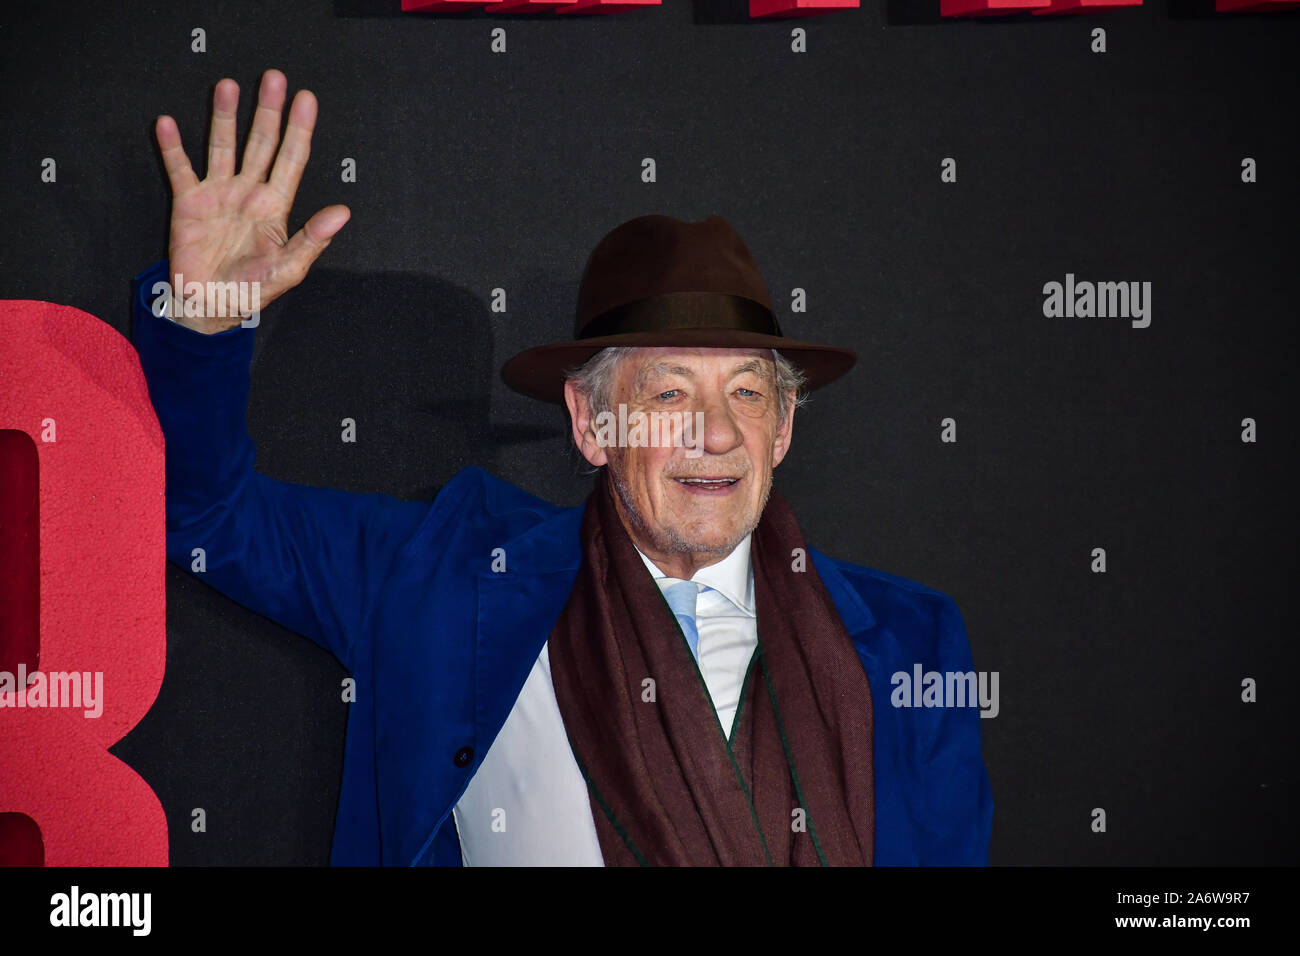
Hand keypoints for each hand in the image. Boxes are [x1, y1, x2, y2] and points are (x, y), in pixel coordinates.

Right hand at [153, 69, 348, 332]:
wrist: (211, 307)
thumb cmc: (253, 290)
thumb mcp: (289, 269)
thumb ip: (313, 238)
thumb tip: (342, 213)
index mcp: (276, 206)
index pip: (292, 159)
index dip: (300, 129)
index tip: (306, 98)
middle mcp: (249, 192)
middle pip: (261, 143)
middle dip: (268, 111)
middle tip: (273, 78)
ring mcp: (219, 194)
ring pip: (222, 146)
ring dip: (224, 116)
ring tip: (227, 86)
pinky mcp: (189, 202)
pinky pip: (180, 169)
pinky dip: (173, 147)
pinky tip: (168, 123)